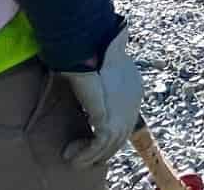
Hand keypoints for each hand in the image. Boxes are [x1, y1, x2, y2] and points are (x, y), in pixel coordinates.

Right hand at [59, 19, 143, 166]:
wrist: (91, 47)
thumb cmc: (94, 52)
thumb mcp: (106, 66)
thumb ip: (107, 76)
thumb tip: (105, 68)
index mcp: (134, 91)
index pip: (125, 121)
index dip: (108, 134)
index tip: (88, 140)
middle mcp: (133, 102)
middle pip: (120, 137)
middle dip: (99, 150)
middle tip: (77, 153)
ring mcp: (124, 112)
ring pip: (109, 145)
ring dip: (88, 154)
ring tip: (70, 154)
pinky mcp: (109, 118)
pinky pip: (98, 145)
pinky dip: (84, 153)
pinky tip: (69, 152)